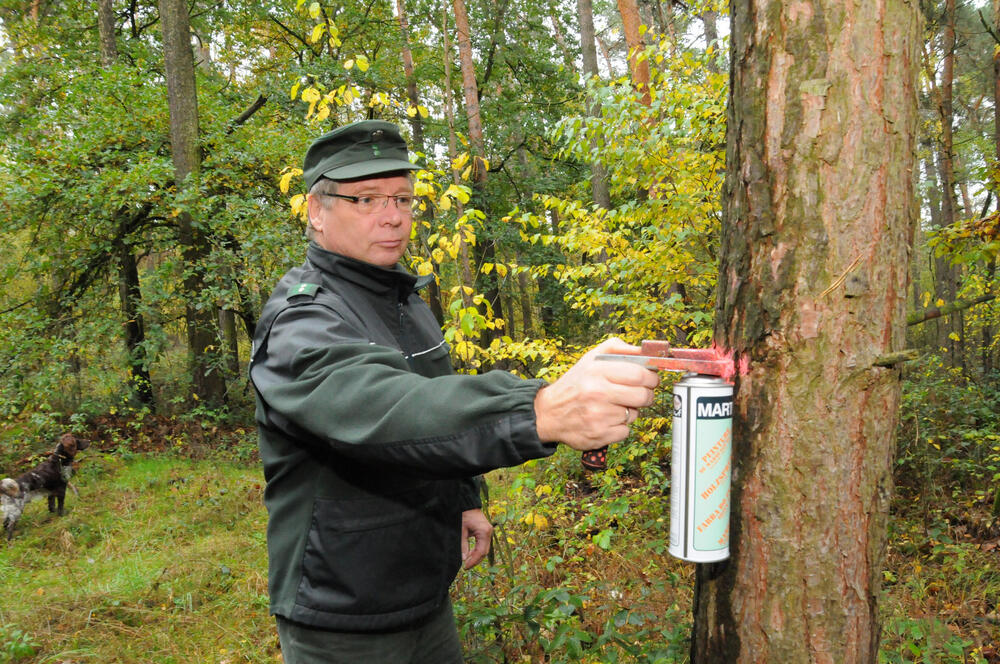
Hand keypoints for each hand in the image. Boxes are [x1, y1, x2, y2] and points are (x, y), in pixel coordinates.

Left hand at [461, 508, 492, 569]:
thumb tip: (464, 559)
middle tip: (466, 566)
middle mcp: (489, 533)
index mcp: (484, 532)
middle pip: (484, 552)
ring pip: (484, 549)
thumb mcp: (462, 531)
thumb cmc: (464, 515)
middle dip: (475, 560)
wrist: (468, 505)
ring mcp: (489, 532)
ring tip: (467, 561)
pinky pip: (483, 545)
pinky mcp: (486, 532)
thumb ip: (463, 545)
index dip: (474, 561)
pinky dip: (477, 551)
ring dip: (476, 556)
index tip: (466, 567)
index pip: (481, 551)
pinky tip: (470, 554)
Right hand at [533, 337, 658, 450]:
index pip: (639, 374)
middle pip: (643, 396)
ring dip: (629, 411)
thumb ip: (617, 349)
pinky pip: (626, 430)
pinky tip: (606, 419)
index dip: (651, 377)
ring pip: (634, 414)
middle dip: (646, 395)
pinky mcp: (600, 435)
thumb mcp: (590, 359)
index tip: (650, 379)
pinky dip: (620, 426)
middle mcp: (597, 392)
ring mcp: (599, 416)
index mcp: (597, 371)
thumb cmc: (575, 384)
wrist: (548, 413)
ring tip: (612, 406)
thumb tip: (645, 351)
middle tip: (639, 393)